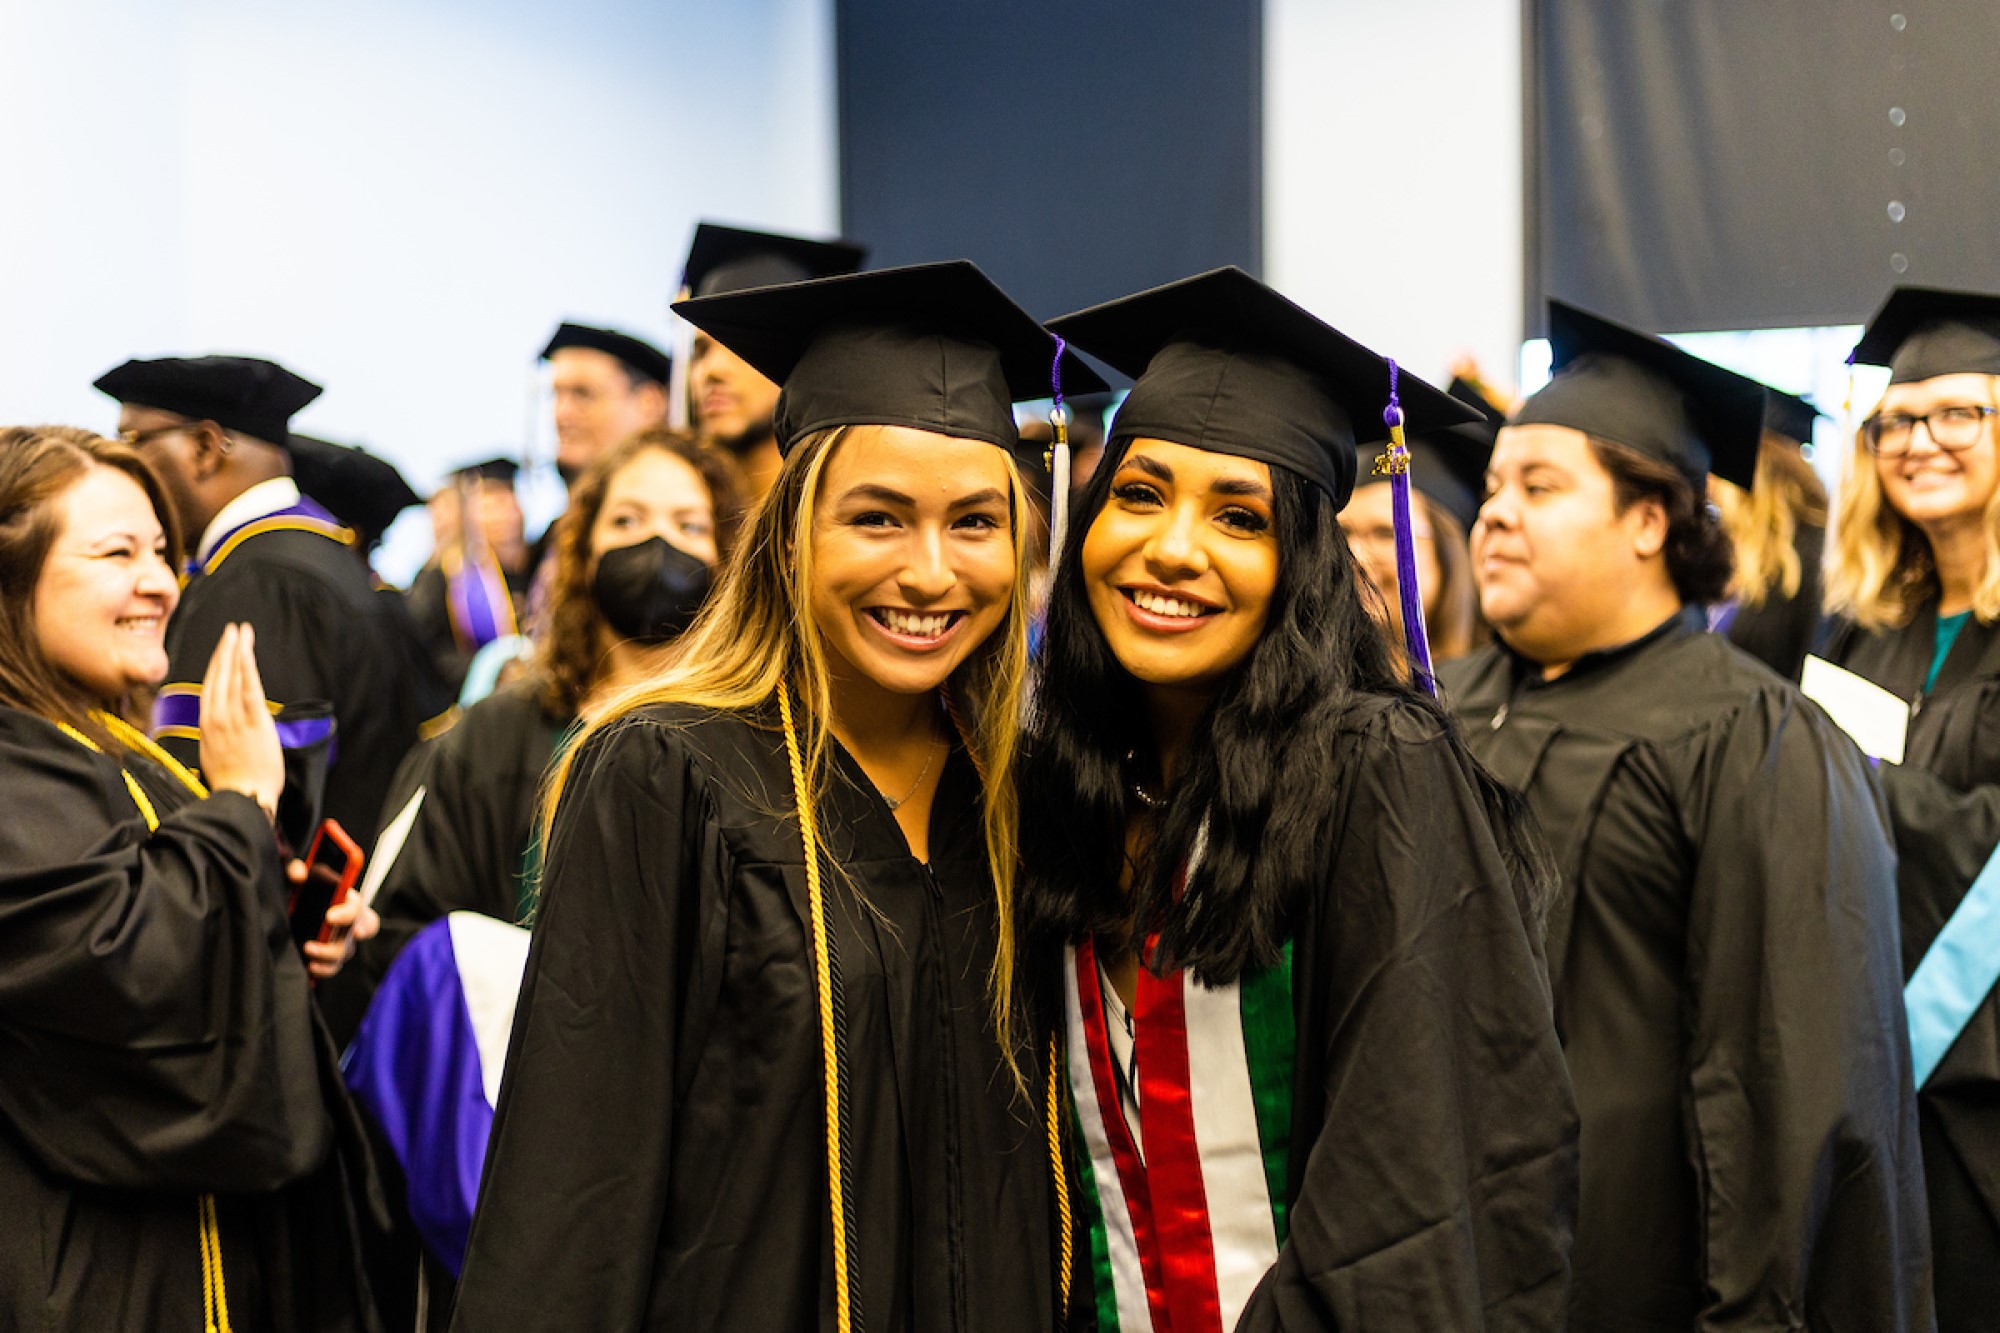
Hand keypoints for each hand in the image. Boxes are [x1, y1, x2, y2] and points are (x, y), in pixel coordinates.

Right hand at [197, 624, 283, 819]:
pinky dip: (247, 668)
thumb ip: (217, 734)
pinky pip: (249, 690)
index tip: (221, 649)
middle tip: (232, 630)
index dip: (215, 665)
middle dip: (224, 650)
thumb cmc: (233, 783)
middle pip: (219, 676)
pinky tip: (247, 651)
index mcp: (207, 725)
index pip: (210, 687)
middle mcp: (216, 718)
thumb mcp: (214, 754)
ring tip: (241, 632)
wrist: (243, 798)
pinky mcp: (253, 722)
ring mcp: (234, 719)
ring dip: (236, 651)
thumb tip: (221, 725)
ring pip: (233, 678)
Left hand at [300, 877, 379, 980]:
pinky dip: (322, 970)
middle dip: (337, 943)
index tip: (329, 917)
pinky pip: (332, 968)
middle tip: (312, 945)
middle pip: (355, 938)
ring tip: (306, 953)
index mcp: (347, 901)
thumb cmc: (303, 889)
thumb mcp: (298, 876)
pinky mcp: (329, 957)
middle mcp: (349, 923)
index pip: (358, 907)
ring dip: (326, 957)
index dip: (349, 913)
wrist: (293, 908)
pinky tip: (309, 967)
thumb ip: (296, 870)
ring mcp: (341, 941)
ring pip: (344, 954)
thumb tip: (298, 874)